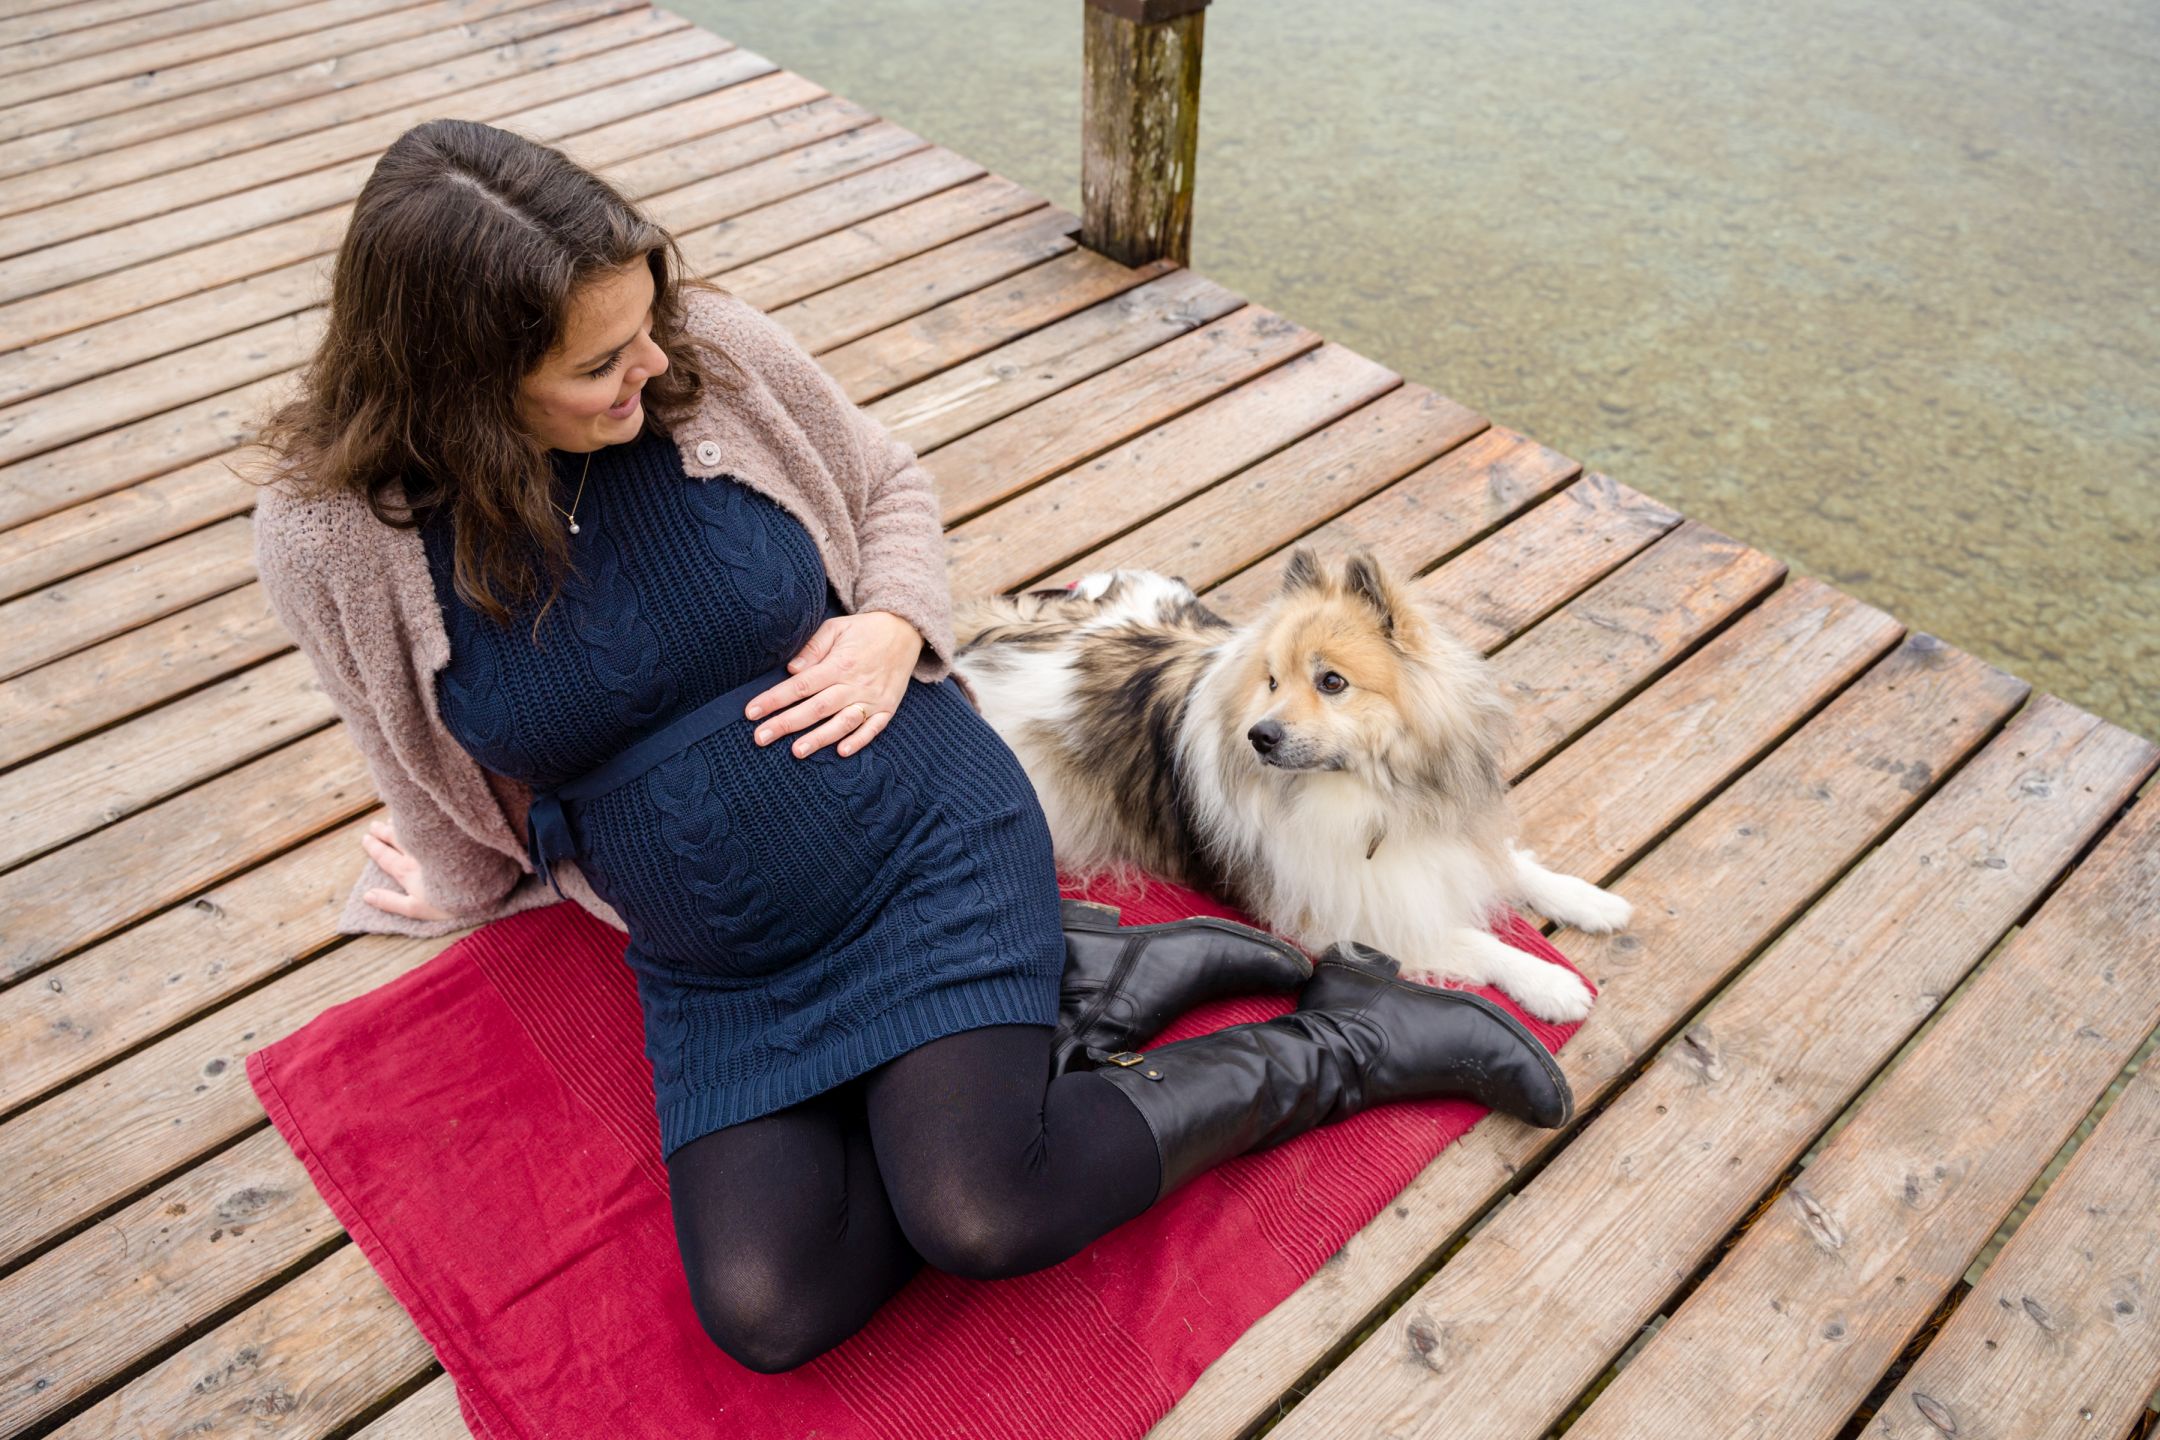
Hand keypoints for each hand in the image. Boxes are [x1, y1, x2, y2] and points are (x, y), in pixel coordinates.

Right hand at [360, 816, 454, 921]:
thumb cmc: (450, 901)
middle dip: (383, 833)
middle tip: (372, 826)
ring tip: (391, 818)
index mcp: (408, 870)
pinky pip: (434, 824)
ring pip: (414, 830)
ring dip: (400, 824)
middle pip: (397, 840)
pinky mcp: (454, 836)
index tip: (366, 838)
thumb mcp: (417, 908)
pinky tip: (423, 814)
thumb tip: (367, 895)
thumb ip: (391, 902)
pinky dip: (423, 818)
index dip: (375, 848)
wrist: (483, 883)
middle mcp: (420, 853)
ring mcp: (437, 843)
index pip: (387, 857)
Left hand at [745, 610, 921, 758]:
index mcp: (838, 664)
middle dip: (786, 724)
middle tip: (760, 738)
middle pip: (816, 708)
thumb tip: (791, 670)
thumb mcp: (836, 628)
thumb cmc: (864, 630)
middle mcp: (855, 684)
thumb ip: (813, 647)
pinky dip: (860, 741)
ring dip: (820, 738)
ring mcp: (873, 698)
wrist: (905, 631)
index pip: (800, 685)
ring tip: (796, 751)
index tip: (751, 712)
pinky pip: (874, 728)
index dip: (774, 699)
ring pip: (843, 722)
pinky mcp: (887, 708)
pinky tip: (842, 752)